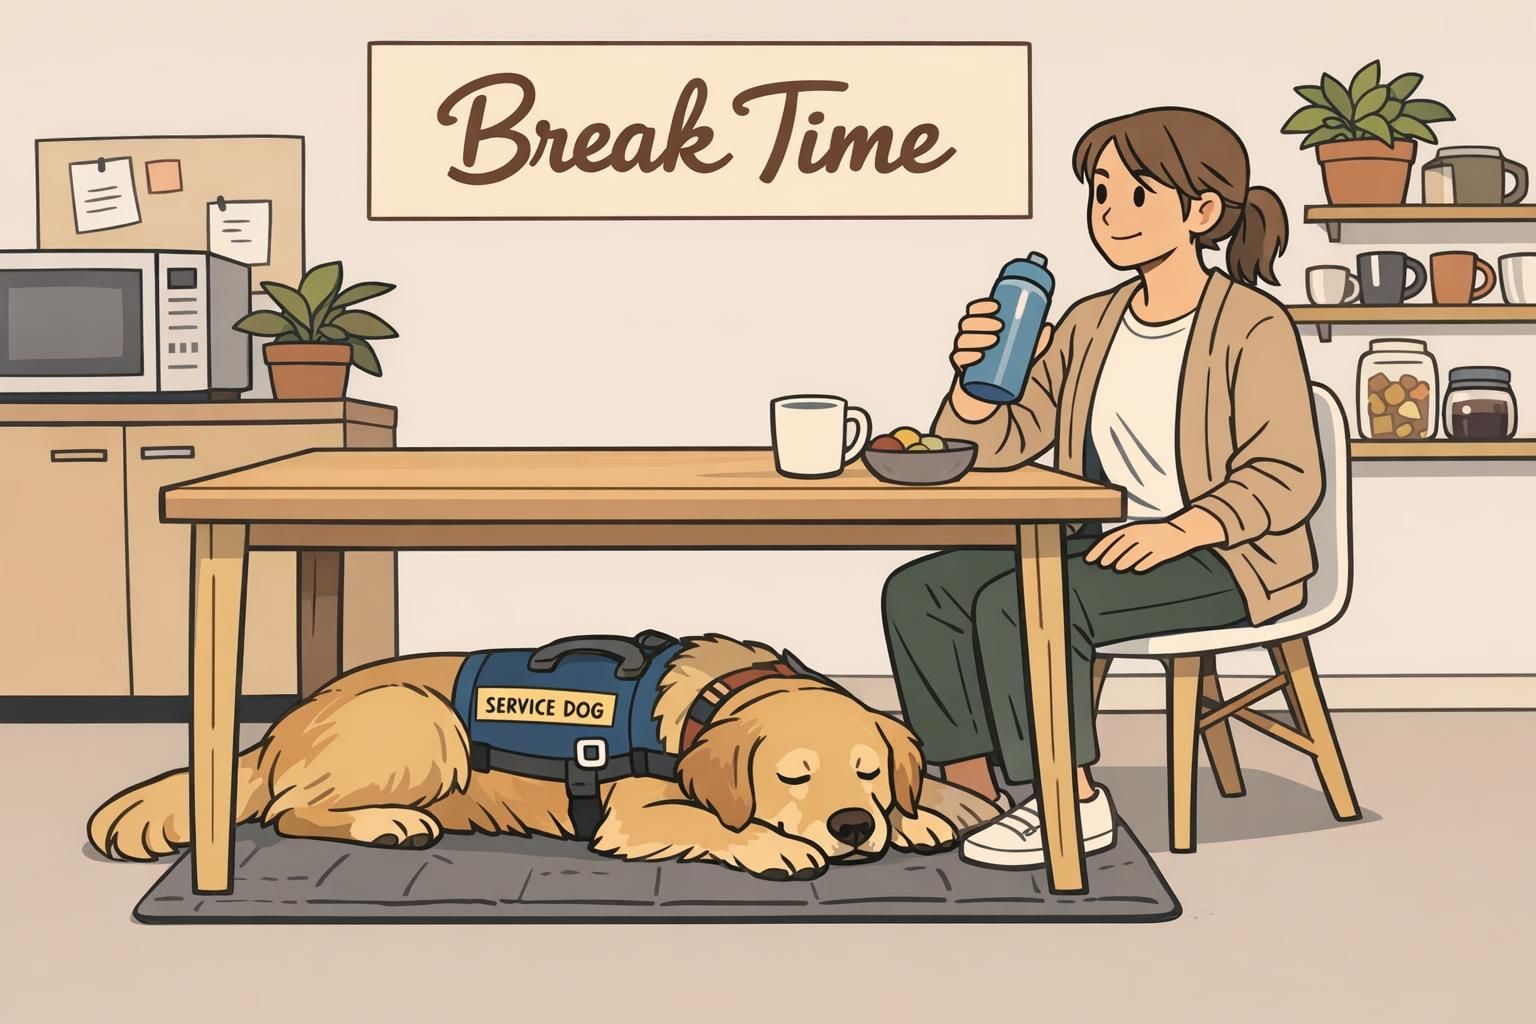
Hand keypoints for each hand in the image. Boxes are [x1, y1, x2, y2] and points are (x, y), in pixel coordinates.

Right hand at [949, 298, 1052, 421]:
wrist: (981, 394)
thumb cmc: (998, 367)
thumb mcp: (1017, 354)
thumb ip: (1032, 342)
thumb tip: (1047, 327)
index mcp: (974, 329)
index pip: (974, 311)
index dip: (982, 305)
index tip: (997, 306)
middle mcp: (965, 339)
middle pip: (968, 323)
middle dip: (983, 321)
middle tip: (1001, 326)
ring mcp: (961, 353)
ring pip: (963, 340)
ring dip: (978, 337)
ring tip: (994, 341)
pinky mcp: (960, 369)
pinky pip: (958, 360)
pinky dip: (967, 357)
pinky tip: (978, 356)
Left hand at [1083, 508, 1226, 573]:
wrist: (1183, 530)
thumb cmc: (1156, 532)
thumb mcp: (1138, 530)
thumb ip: (1122, 540)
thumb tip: (1103, 555)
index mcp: (1133, 529)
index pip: (1110, 540)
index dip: (1097, 550)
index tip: (1089, 559)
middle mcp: (1140, 536)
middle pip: (1117, 551)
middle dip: (1108, 559)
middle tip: (1103, 564)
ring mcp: (1150, 546)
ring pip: (1129, 560)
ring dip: (1122, 565)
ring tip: (1119, 567)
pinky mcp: (1160, 555)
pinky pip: (1144, 565)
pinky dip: (1139, 567)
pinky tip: (1136, 567)